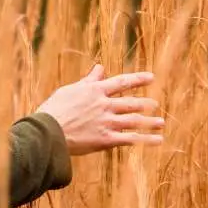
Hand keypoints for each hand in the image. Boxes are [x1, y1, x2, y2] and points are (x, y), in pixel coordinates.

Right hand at [36, 65, 164, 155]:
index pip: (121, 83)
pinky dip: (146, 140)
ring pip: (134, 120)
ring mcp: (106, 122)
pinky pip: (130, 139)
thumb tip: (100, 67)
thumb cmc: (54, 110)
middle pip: (131, 103)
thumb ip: (89, 81)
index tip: (151, 77)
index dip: (138, 79)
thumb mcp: (70, 90)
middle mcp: (104, 105)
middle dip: (145, 104)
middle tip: (155, 104)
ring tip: (161, 123)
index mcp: (95, 91)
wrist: (47, 131)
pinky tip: (158, 140)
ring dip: (150, 122)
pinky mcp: (105, 139)